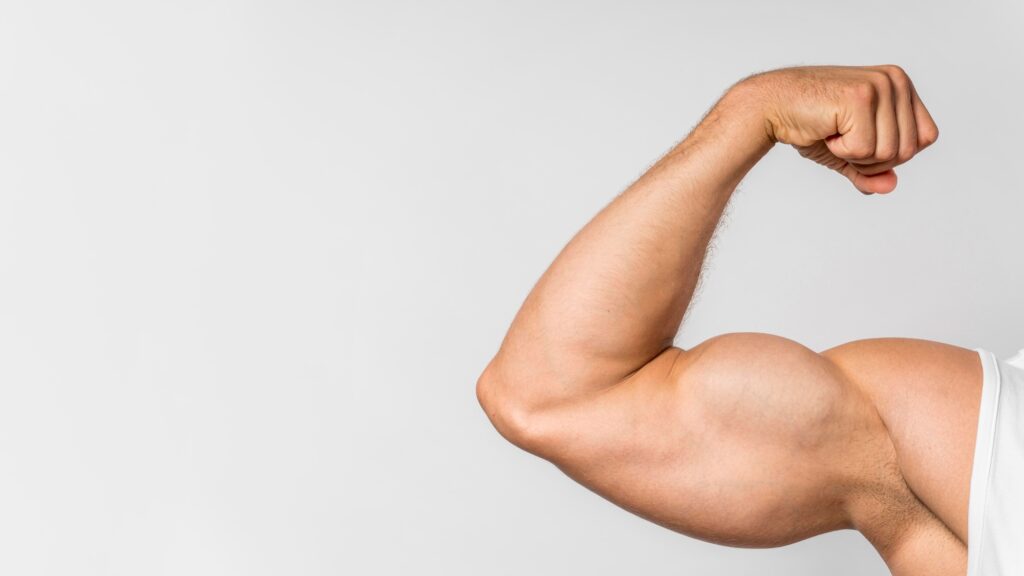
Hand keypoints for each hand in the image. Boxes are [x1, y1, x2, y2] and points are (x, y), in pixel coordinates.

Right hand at [740, 65, 938, 194]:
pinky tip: (826, 130)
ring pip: (889, 152)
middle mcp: (896, 80)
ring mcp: (880, 86)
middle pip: (908, 150)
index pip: (925, 138)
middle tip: (842, 140)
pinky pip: (865, 149)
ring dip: (855, 156)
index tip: (860, 141)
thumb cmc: (809, 125)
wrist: (771, 107)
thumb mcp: (848, 153)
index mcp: (901, 86)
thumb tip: (890, 187)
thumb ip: (872, 171)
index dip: (894, 155)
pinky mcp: (860, 97)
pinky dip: (841, 151)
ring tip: (834, 133)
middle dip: (872, 159)